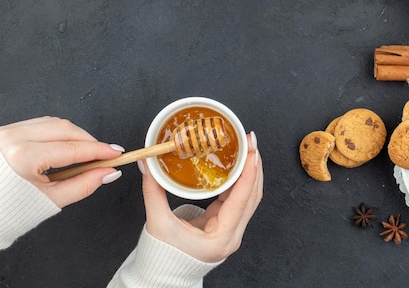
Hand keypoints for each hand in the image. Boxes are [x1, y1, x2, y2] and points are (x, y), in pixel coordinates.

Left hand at [0, 116, 124, 207]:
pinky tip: (66, 145)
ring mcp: (7, 132)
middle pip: (66, 129)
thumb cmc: (7, 209)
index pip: (73, 149)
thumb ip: (84, 185)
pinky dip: (57, 132)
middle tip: (105, 154)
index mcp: (23, 157)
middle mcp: (13, 138)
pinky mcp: (5, 131)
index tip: (116, 153)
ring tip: (87, 152)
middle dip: (89, 140)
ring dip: (74, 135)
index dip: (100, 150)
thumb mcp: (49, 200)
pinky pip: (39, 124)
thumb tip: (108, 173)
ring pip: (54, 123)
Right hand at [140, 132, 263, 262]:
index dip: (248, 172)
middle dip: (253, 166)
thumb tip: (148, 165)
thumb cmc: (162, 257)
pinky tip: (236, 165)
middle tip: (250, 140)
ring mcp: (231, 230)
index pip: (242, 199)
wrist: (162, 278)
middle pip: (252, 195)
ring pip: (248, 197)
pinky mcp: (224, 225)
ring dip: (249, 172)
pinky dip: (239, 181)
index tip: (251, 150)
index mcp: (222, 237)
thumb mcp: (157, 223)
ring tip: (246, 148)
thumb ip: (154, 191)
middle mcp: (232, 234)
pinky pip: (237, 199)